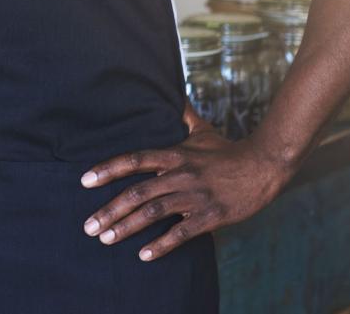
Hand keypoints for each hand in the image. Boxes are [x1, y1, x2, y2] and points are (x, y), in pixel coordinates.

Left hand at [80, 123, 294, 261]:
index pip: (134, 159)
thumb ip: (182, 117)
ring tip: (106, 239)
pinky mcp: (212, 215)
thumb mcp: (202, 131)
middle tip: (88, 226)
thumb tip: (170, 93)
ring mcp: (195, 196)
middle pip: (137, 192)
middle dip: (109, 210)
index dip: (108, 169)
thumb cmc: (229, 150)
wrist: (265, 166)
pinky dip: (161, 245)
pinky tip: (143, 255)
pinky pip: (182, 233)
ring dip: (127, 227)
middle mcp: (180, 174)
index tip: (84, 181)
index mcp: (174, 154)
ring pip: (154, 212)